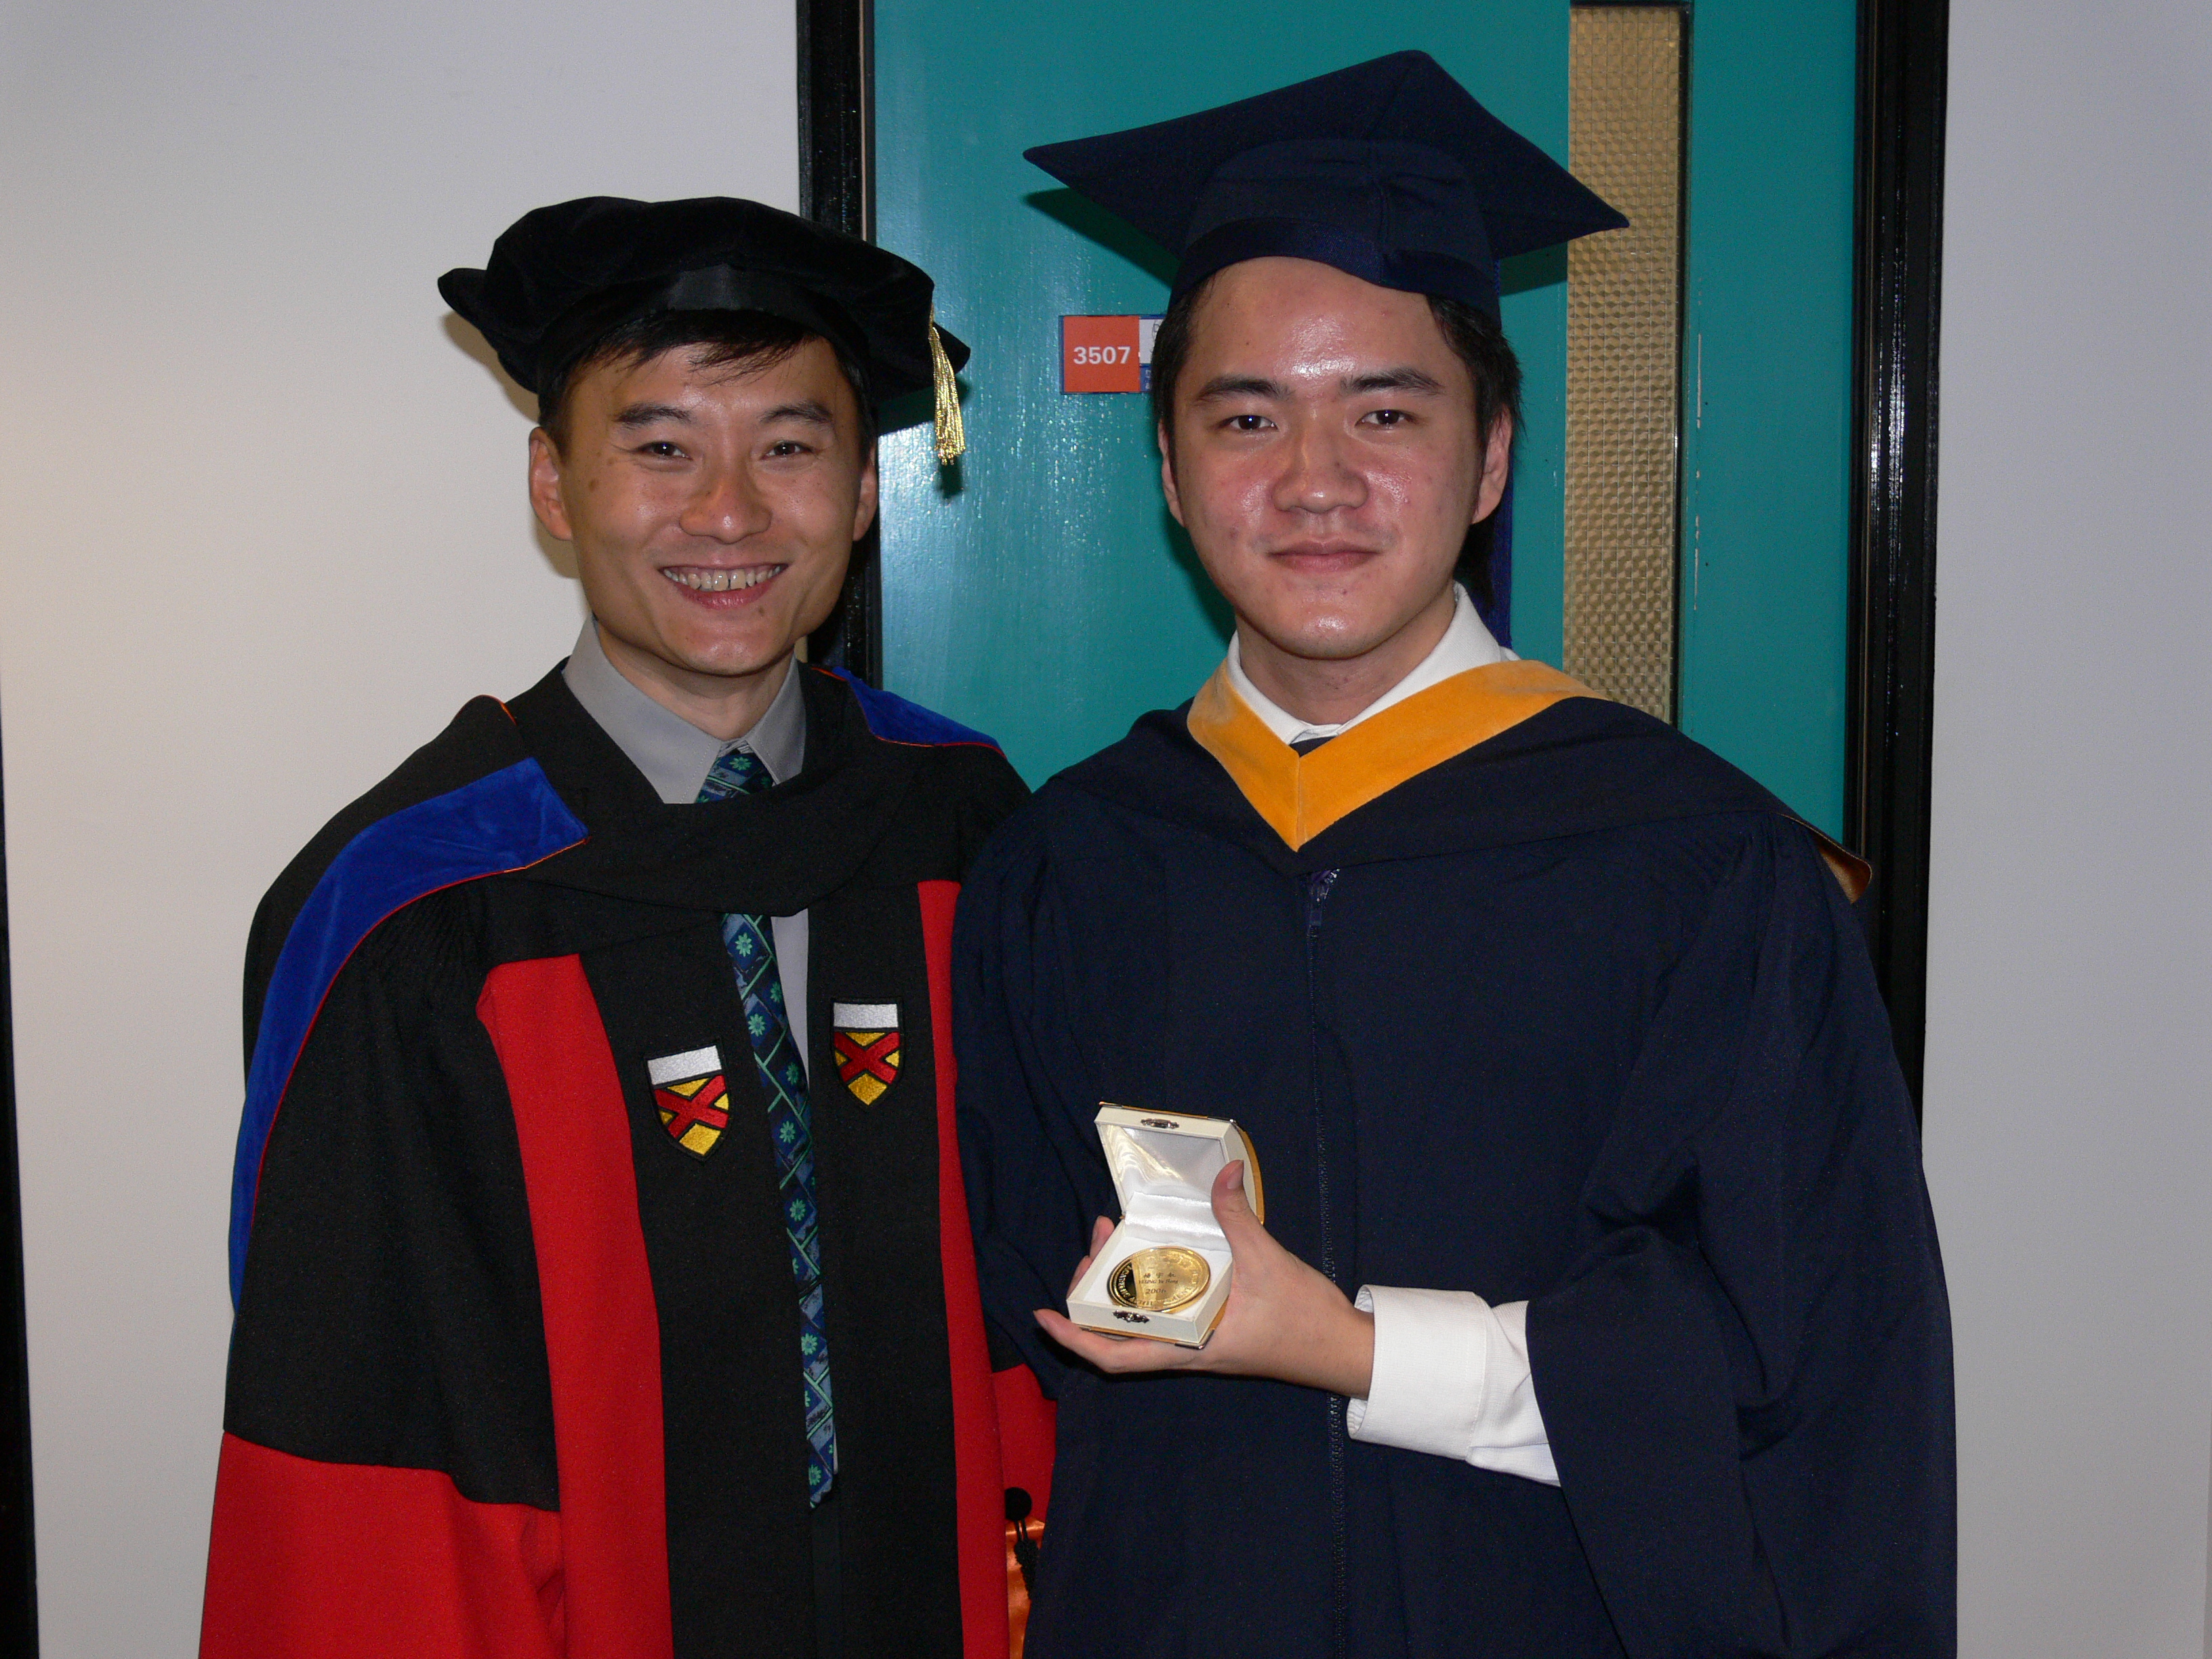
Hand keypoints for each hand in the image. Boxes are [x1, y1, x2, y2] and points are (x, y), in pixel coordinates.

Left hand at [1033, 1161, 1375, 1397]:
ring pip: (1140, 1324)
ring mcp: (1199, 1341)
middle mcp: (1186, 1349)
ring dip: (1120, 1287)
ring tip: (1113, 1242)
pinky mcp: (1213, 1331)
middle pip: (1118, 1336)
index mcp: (1190, 1346)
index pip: (1116, 1356)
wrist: (1343, 1349)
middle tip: (1092, 1247)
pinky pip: (1167, 1314)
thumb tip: (1224, 1172)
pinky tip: (1151, 1257)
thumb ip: (1238, 1216)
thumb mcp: (1267, 1261)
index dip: (1073, 1339)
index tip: (1042, 1314)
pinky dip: (1148, 1289)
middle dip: (1093, 1294)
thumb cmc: (1304, 1319)